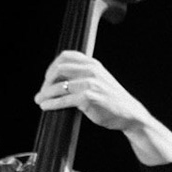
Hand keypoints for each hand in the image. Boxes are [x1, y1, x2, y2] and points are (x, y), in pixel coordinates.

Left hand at [35, 51, 171, 163]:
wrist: (131, 114)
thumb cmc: (113, 100)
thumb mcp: (100, 81)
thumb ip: (84, 76)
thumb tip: (59, 80)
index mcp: (93, 64)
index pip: (66, 56)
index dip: (53, 66)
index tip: (48, 78)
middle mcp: (92, 70)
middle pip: (59, 68)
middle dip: (47, 81)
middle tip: (43, 91)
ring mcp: (91, 83)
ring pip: (60, 85)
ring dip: (46, 94)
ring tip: (40, 100)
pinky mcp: (90, 97)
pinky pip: (65, 99)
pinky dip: (52, 103)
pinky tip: (46, 106)